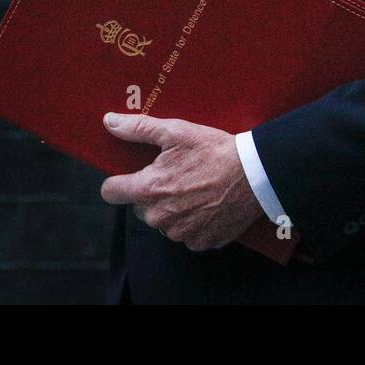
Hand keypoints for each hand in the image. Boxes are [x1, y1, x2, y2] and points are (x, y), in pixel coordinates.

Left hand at [99, 113, 265, 251]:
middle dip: (151, 194)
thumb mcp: (175, 131)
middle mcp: (161, 217)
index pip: (111, 192)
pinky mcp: (201, 242)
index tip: (129, 175)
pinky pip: (186, 234)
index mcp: (149, 189)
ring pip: (163, 222)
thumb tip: (109, 122)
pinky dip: (193, 222)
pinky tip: (206, 204)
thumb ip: (138, 128)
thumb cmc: (214, 151)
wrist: (255, 174)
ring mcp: (181, 233)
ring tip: (194, 188)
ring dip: (172, 209)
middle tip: (174, 176)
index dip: (117, 182)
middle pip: (139, 208)